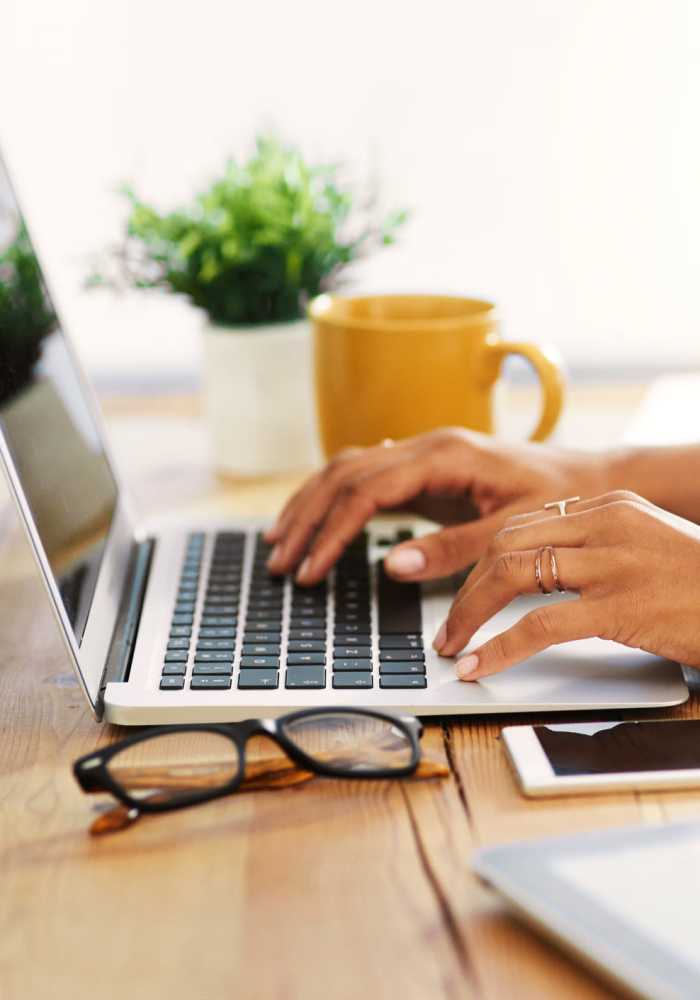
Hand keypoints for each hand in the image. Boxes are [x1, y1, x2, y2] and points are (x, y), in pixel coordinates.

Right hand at [266, 428, 609, 584]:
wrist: (589, 478)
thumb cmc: (559, 499)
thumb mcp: (512, 531)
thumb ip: (454, 549)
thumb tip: (394, 566)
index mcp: (444, 454)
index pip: (366, 490)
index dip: (332, 532)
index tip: (311, 570)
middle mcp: (426, 445)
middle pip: (343, 474)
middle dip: (306, 518)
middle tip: (280, 561)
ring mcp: (422, 453)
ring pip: (347, 468)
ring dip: (310, 504)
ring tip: (280, 542)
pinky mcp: (425, 468)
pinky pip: (365, 475)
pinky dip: (333, 498)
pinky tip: (316, 517)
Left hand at [434, 491, 699, 679]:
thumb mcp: (650, 547)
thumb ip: (600, 548)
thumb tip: (545, 571)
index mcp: (612, 505)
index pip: (525, 522)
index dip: (484, 559)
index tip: (464, 588)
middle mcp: (608, 524)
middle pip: (508, 543)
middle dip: (467, 586)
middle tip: (449, 623)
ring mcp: (614, 563)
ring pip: (512, 574)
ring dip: (470, 613)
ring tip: (452, 644)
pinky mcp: (621, 606)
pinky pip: (538, 625)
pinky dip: (498, 648)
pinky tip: (477, 666)